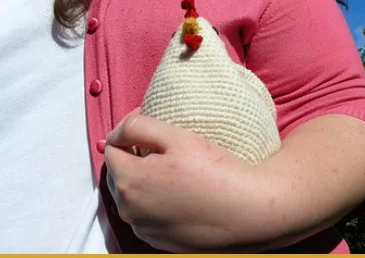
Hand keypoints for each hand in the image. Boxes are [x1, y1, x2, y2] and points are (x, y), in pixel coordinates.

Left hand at [103, 108, 270, 251]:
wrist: (253, 213)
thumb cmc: (217, 173)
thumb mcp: (176, 136)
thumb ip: (137, 126)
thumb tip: (118, 131)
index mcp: (127, 182)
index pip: (111, 148)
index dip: (127, 131)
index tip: (150, 122)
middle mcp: (129, 211)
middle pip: (118, 174)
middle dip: (132, 156)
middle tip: (161, 145)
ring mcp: (144, 230)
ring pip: (132, 197)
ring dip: (142, 180)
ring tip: (170, 168)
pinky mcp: (161, 242)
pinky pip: (148, 216)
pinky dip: (156, 202)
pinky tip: (179, 192)